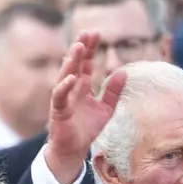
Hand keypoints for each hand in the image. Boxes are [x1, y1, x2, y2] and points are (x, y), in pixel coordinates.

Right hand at [43, 31, 126, 183]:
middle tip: (87, 32)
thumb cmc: (87, 129)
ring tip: (78, 47)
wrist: (74, 150)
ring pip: (65, 75)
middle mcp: (71, 88)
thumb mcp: (106, 109)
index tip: (96, 33)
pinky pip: (60, 96)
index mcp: (82, 86)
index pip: (85, 62)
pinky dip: (65, 86)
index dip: (90, 48)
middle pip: (75, 63)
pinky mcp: (58, 111)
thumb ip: (114, 92)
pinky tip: (72, 77)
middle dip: (80, 47)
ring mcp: (63, 98)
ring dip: (71, 61)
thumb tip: (123, 71)